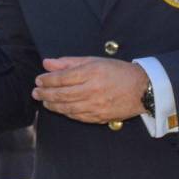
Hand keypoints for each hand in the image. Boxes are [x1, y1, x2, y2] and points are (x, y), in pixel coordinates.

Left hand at [32, 57, 149, 123]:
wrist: (142, 89)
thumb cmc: (118, 71)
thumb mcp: (94, 60)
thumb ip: (69, 62)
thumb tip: (47, 63)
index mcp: (91, 73)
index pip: (62, 77)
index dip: (47, 79)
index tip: (38, 79)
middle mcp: (92, 90)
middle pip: (61, 94)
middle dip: (45, 93)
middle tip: (35, 92)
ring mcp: (96, 105)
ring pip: (67, 107)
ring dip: (52, 104)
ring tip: (44, 101)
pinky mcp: (99, 117)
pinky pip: (77, 116)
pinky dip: (65, 113)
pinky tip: (60, 108)